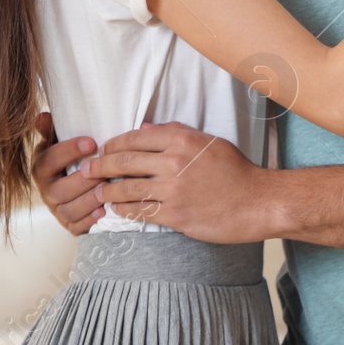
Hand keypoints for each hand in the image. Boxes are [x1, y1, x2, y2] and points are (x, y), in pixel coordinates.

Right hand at [30, 112, 104, 235]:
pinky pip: (76, 228)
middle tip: (105, 170)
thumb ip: (52, 129)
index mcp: (41, 168)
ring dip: (88, 200)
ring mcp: (57, 210)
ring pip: (68, 210)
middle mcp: (46, 191)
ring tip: (106, 188)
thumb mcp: (59, 141)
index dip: (68, 151)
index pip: (49, 160)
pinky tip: (104, 210)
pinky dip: (90, 220)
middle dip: (83, 180)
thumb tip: (43, 117)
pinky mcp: (69, 226)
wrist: (75, 183)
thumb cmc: (71, 158)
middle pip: (60, 189)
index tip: (91, 142)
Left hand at [83, 122, 270, 243]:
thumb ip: (175, 132)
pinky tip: (117, 209)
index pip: (134, 138)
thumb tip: (145, 129)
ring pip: (126, 188)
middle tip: (86, 171)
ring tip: (98, 192)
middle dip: (99, 166)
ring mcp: (173, 190)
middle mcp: (174, 162)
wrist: (257, 202)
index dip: (112, 144)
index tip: (102, 150)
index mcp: (181, 139)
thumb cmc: (235, 171)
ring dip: (107, 191)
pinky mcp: (175, 215)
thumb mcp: (207, 142)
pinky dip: (123, 210)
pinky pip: (140, 211)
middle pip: (123, 161)